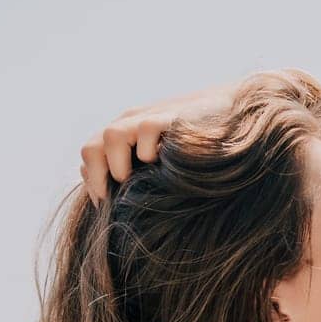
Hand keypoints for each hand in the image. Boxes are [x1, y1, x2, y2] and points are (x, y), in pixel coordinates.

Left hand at [77, 78, 239, 206]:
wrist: (230, 117)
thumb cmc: (195, 149)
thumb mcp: (161, 164)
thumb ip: (140, 176)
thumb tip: (117, 203)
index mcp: (123, 136)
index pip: (91, 156)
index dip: (93, 181)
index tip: (105, 204)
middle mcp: (130, 124)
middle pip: (92, 148)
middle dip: (97, 177)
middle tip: (110, 200)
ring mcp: (149, 118)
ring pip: (112, 136)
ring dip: (117, 165)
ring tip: (130, 181)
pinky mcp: (170, 117)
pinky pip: (146, 129)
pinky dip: (147, 149)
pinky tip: (160, 163)